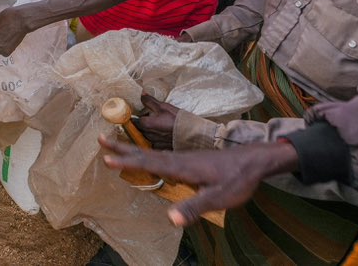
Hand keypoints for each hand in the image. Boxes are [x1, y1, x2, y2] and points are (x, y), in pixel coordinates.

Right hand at [98, 136, 299, 226]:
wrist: (256, 160)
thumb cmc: (238, 179)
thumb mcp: (219, 197)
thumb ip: (194, 207)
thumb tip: (170, 219)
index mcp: (182, 166)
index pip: (150, 163)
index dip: (129, 161)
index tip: (107, 158)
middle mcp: (180, 159)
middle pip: (146, 154)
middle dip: (124, 148)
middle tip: (101, 140)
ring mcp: (185, 158)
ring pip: (153, 153)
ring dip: (133, 150)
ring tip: (116, 146)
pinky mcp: (191, 160)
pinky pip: (162, 155)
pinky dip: (147, 154)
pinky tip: (147, 159)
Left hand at [133, 93, 179, 149]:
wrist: (192, 133)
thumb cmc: (177, 119)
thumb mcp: (164, 106)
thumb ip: (150, 101)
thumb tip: (142, 94)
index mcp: (146, 124)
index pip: (135, 120)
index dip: (139, 116)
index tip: (142, 113)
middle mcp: (148, 135)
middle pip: (140, 129)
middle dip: (143, 124)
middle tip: (150, 118)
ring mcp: (155, 143)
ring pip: (146, 137)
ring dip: (149, 132)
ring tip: (157, 126)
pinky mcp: (161, 148)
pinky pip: (154, 144)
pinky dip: (156, 139)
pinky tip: (163, 134)